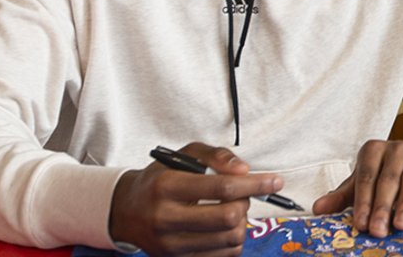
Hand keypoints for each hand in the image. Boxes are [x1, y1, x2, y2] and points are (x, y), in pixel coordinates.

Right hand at [108, 142, 283, 256]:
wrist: (127, 211)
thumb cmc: (162, 179)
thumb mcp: (183, 156)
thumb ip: (215, 156)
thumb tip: (244, 170)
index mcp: (166, 187)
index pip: (222, 188)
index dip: (255, 184)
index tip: (276, 181)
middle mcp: (165, 219)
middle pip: (229, 217)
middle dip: (245, 203)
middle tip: (240, 195)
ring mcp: (169, 245)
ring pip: (230, 239)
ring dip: (241, 222)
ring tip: (229, 210)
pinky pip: (223, 256)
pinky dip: (232, 240)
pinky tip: (222, 227)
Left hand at [311, 140, 402, 237]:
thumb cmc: (386, 176)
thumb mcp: (362, 184)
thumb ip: (341, 197)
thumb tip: (318, 209)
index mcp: (373, 150)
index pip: (366, 177)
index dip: (363, 201)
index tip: (360, 223)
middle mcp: (396, 149)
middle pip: (388, 180)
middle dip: (382, 207)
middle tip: (378, 230)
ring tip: (401, 225)